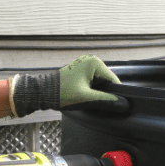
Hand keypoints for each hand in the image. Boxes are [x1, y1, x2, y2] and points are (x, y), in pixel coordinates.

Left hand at [12, 55, 127, 115]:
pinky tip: (85, 96)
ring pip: (99, 82)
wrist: (43, 92)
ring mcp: (84, 65)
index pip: (113, 80)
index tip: (117, 105)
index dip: (115, 94)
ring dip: (97, 92)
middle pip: (106, 81)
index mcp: (94, 63)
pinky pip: (91, 81)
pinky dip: (90, 90)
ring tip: (89, 100)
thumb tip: (121, 104)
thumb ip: (106, 100)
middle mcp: (90, 60)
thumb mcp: (86, 98)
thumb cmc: (61, 93)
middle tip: (97, 103)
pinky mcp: (79, 71)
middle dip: (104, 93)